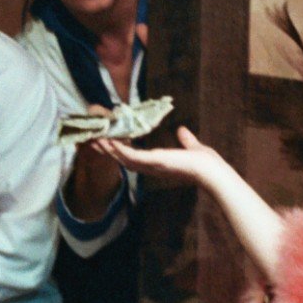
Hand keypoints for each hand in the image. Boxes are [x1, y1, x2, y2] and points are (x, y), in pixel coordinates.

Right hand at [99, 126, 225, 188]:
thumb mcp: (193, 148)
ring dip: (108, 148)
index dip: (119, 150)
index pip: (134, 157)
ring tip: (93, 138)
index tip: (107, 142)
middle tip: (91, 140)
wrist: (212, 172)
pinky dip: (120, 149)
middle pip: (122, 159)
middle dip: (107, 150)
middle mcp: (151, 166)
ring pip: (123, 157)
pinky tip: (109, 142)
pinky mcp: (155, 161)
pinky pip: (132, 155)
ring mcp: (151, 165)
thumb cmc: (206, 163)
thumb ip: (186, 140)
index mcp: (158, 163)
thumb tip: (183, 131)